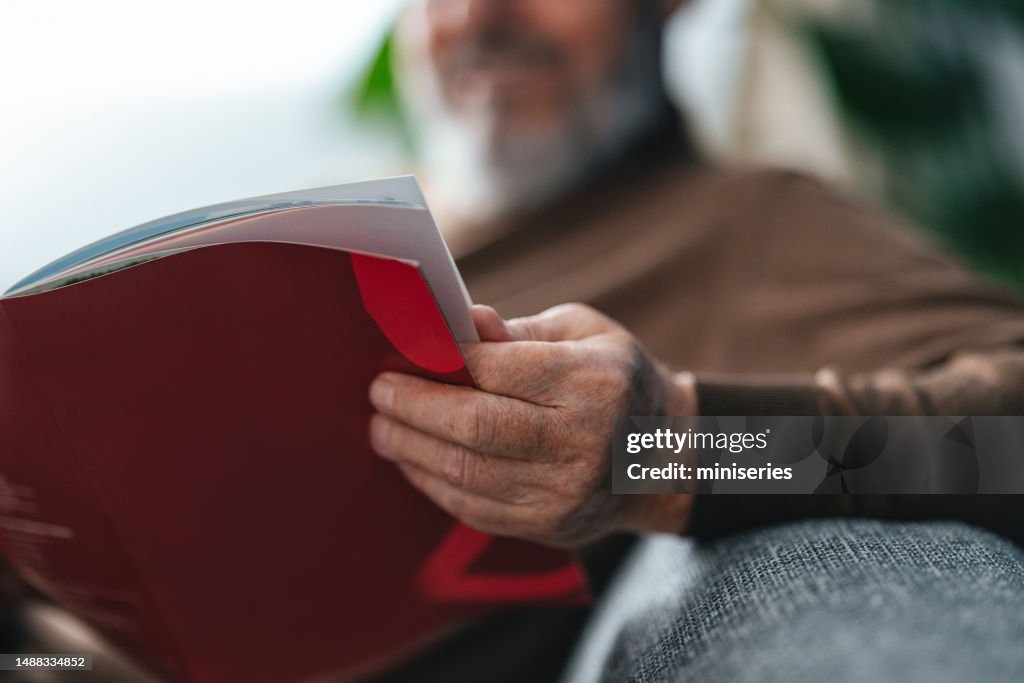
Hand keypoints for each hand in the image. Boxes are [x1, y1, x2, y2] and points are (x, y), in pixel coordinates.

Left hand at [368, 303, 695, 547]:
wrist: (661, 457)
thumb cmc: (612, 379)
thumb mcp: (583, 333)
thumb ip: (520, 331)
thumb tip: (461, 322)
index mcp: (593, 380)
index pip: (501, 369)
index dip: (445, 358)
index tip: (408, 348)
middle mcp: (582, 440)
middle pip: (476, 426)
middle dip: (415, 407)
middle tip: (379, 391)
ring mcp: (565, 491)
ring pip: (467, 473)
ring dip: (411, 449)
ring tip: (382, 427)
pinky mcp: (548, 525)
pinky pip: (474, 508)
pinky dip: (433, 483)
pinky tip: (413, 461)